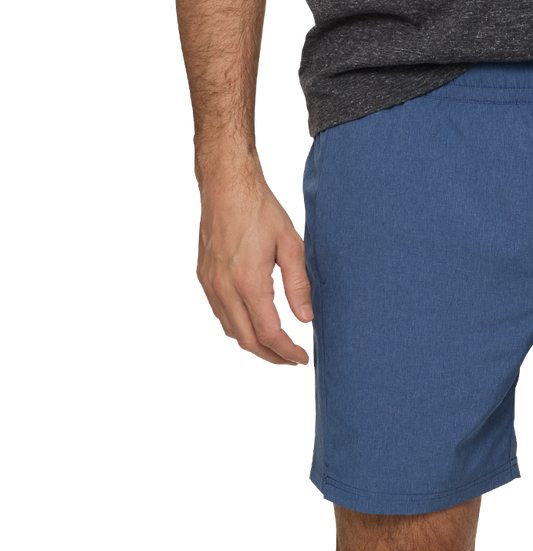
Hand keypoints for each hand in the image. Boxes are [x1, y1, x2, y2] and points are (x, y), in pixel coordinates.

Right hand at [192, 165, 313, 367]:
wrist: (225, 181)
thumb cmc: (259, 207)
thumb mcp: (290, 244)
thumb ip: (298, 286)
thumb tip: (304, 319)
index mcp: (249, 282)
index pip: (270, 334)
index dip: (289, 352)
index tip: (304, 357)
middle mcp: (224, 288)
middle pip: (248, 342)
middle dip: (272, 358)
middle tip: (292, 361)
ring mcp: (209, 284)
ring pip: (230, 333)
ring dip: (254, 347)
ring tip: (276, 350)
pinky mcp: (202, 277)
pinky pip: (219, 316)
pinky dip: (237, 331)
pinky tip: (253, 329)